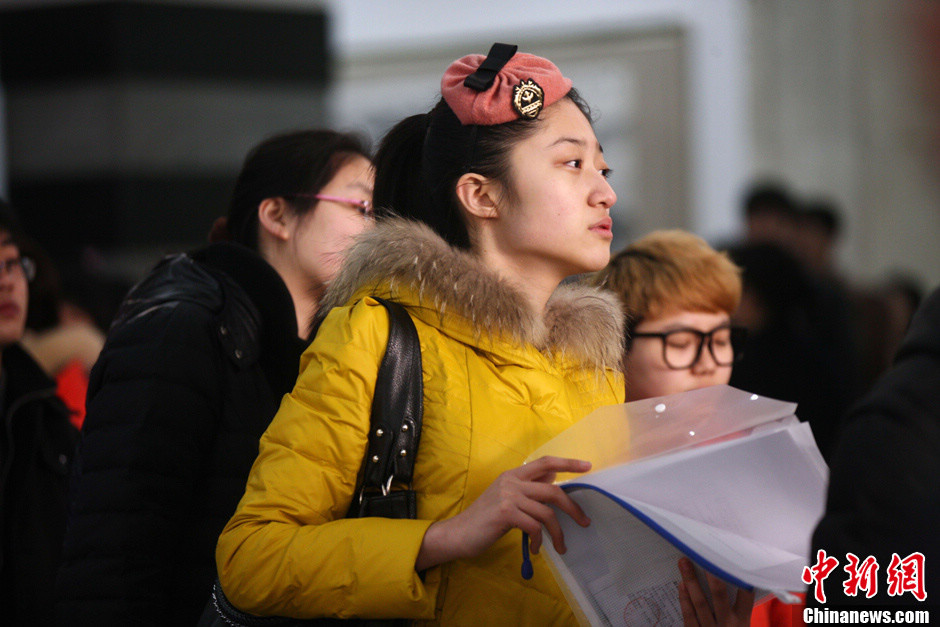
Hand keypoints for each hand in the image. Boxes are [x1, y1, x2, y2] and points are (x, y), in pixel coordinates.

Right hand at [415, 456, 590, 570]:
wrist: (459, 533)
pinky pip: (535, 526)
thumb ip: (527, 489)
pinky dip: (539, 540)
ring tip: (560, 546)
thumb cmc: (485, 519)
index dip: (568, 463)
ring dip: (557, 533)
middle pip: (553, 490)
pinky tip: (534, 548)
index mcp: (513, 475)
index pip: (545, 462)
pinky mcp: (506, 513)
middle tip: (584, 522)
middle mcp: (512, 481)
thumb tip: (553, 480)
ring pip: (547, 513)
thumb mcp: (506, 498)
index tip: (588, 465)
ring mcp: (508, 496)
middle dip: (573, 508)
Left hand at [678, 557, 754, 626]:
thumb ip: (737, 609)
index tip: (733, 559)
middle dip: (710, 574)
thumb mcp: (740, 626)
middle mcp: (728, 625)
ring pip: (700, 603)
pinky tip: (680, 585)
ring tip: (684, 563)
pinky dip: (684, 600)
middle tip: (703, 555)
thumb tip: (731, 580)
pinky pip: (689, 616)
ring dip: (691, 581)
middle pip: (719, 596)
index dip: (740, 578)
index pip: (746, 596)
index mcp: (743, 622)